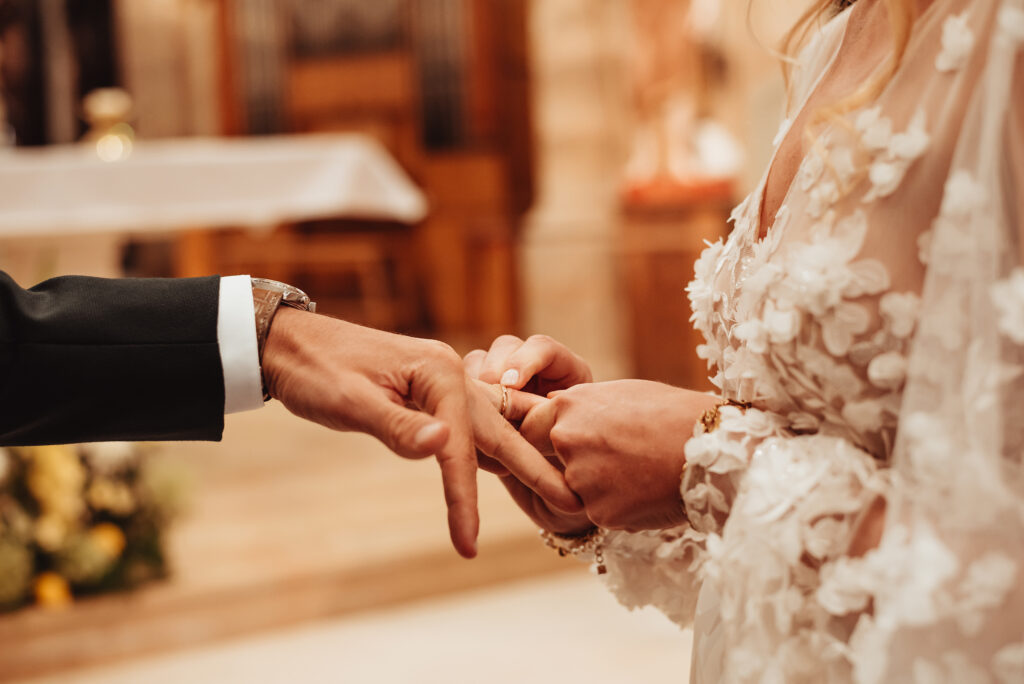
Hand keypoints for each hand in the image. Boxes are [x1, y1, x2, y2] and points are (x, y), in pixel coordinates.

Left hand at [262, 308, 581, 557]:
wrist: (287, 341)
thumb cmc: (315, 370)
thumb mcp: (351, 402)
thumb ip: (399, 427)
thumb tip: (445, 447)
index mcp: (438, 373)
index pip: (461, 447)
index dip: (463, 499)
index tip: (468, 545)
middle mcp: (449, 374)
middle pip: (496, 431)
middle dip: (532, 470)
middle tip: (569, 505)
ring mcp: (441, 379)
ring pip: (486, 427)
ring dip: (517, 460)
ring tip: (550, 489)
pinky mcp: (427, 389)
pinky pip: (468, 423)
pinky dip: (486, 449)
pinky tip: (501, 463)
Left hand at [515, 380, 720, 531]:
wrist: (712, 447)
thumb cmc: (671, 413)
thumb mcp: (618, 394)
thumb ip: (580, 408)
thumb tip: (553, 412)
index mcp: (567, 408)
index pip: (528, 428)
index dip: (539, 440)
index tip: (552, 447)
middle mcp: (566, 441)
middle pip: (546, 463)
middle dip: (567, 466)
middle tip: (605, 463)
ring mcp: (581, 479)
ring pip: (576, 490)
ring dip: (598, 488)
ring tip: (636, 472)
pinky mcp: (600, 512)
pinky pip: (600, 511)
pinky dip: (619, 505)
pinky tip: (646, 490)